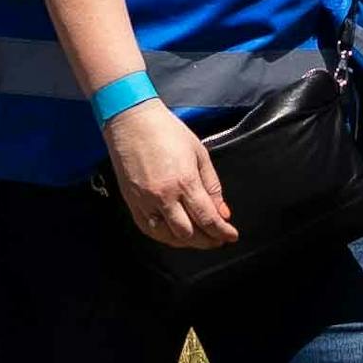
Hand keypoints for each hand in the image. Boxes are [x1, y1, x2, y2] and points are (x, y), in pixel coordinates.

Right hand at [102, 104, 237, 254]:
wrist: (131, 120)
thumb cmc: (166, 131)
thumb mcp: (199, 153)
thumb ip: (212, 186)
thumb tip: (223, 212)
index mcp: (185, 181)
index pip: (208, 218)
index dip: (222, 232)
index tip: (231, 235)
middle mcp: (164, 196)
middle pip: (189, 234)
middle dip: (207, 241)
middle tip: (217, 239)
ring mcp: (145, 201)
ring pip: (168, 237)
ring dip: (186, 242)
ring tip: (199, 238)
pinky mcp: (131, 202)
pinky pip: (148, 229)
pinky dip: (164, 236)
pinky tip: (175, 234)